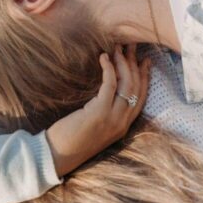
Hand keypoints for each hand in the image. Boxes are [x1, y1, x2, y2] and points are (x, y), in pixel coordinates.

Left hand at [45, 45, 150, 176]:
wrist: (56, 156)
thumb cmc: (70, 139)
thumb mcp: (95, 124)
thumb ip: (104, 109)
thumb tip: (107, 86)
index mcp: (123, 125)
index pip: (142, 97)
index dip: (145, 77)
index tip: (145, 60)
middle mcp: (122, 122)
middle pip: (137, 87)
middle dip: (135, 64)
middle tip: (131, 46)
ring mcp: (113, 119)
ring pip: (127, 85)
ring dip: (123, 63)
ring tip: (116, 48)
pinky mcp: (100, 113)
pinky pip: (110, 85)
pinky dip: (109, 69)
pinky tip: (103, 58)